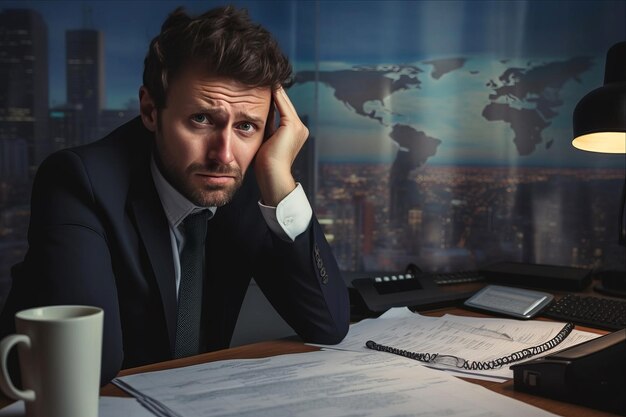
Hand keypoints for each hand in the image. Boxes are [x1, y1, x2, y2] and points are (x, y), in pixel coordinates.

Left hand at [254, 87, 308, 205]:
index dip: (272, 97)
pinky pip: (282, 104)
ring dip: (273, 88)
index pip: (282, 109)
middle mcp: (300, 128)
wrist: (272, 176)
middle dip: (272, 90)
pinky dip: (274, 94)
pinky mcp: (292, 125)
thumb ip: (265, 126)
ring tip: (262, 76)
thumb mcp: (265, 141)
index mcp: (294, 133)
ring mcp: (298, 126)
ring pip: (283, 101)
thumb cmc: (265, 165)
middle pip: (284, 103)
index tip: (259, 86)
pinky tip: (266, 84)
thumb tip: (255, 113)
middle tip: (261, 75)